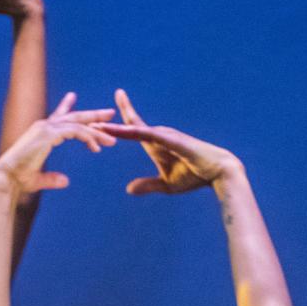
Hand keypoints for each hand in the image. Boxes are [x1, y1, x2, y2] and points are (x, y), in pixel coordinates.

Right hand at [0, 92, 114, 192]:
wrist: (6, 178)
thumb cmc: (18, 180)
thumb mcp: (38, 178)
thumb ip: (52, 179)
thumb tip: (66, 181)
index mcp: (40, 133)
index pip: (58, 117)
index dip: (67, 107)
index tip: (73, 98)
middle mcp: (43, 126)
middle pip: (73, 116)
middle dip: (93, 115)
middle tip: (110, 113)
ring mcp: (46, 128)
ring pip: (78, 125)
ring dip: (97, 132)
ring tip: (111, 140)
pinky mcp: (49, 135)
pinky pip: (76, 132)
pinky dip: (88, 138)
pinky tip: (97, 148)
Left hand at [96, 89, 241, 194]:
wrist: (218, 172)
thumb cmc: (195, 176)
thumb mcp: (166, 184)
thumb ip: (147, 184)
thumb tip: (128, 189)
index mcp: (155, 144)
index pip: (132, 129)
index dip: (117, 122)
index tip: (100, 117)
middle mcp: (158, 135)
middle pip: (129, 125)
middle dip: (109, 121)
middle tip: (87, 116)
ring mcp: (164, 135)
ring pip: (134, 130)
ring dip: (115, 128)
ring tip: (95, 125)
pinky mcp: (171, 140)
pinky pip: (147, 135)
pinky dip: (132, 132)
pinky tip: (119, 130)